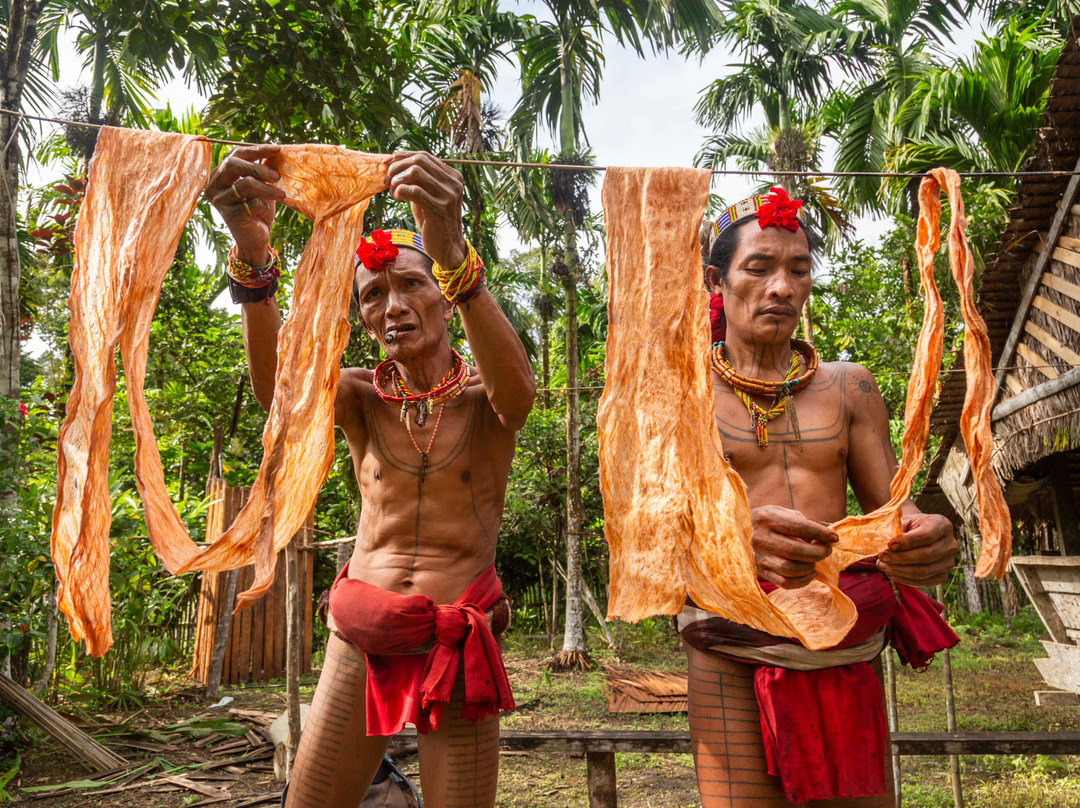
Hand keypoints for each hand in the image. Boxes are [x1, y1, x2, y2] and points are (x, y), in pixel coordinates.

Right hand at [204, 145, 285, 265]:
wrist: (255, 237)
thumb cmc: (258, 209)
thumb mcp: (260, 186)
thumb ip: (262, 169)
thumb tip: (274, 151)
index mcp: (220, 174)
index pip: (235, 154)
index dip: (256, 149)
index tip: (277, 149)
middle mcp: (214, 185)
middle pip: (233, 164)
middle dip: (259, 167)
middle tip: (277, 176)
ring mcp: (219, 201)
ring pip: (245, 184)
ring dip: (268, 188)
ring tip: (281, 194)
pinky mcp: (229, 216)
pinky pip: (251, 204)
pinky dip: (264, 206)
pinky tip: (265, 211)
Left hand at [387, 151, 466, 269]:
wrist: (447, 248)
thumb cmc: (434, 221)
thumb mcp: (429, 196)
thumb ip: (419, 180)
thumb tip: (395, 163)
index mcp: (453, 176)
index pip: (424, 156)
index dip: (403, 157)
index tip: (388, 164)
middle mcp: (453, 183)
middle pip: (419, 160)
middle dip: (398, 167)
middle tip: (387, 180)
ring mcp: (448, 195)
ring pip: (415, 172)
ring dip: (398, 179)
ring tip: (393, 192)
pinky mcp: (439, 209)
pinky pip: (413, 190)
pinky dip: (400, 191)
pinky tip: (397, 198)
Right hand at [751, 505, 836, 588]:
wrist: (737, 531)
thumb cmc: (768, 521)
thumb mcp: (780, 512)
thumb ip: (801, 522)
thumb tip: (826, 539)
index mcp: (767, 518)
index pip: (799, 527)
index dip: (820, 533)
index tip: (834, 537)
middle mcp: (760, 538)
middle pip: (796, 551)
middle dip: (818, 552)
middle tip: (827, 550)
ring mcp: (758, 556)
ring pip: (790, 569)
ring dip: (810, 567)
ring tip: (816, 561)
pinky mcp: (760, 571)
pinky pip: (784, 582)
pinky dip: (802, 581)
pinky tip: (809, 574)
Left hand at [877, 513, 957, 586]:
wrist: (917, 533)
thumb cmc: (908, 526)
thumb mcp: (904, 521)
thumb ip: (897, 531)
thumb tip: (888, 547)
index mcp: (942, 524)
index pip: (927, 535)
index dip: (907, 541)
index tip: (889, 544)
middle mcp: (951, 544)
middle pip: (926, 555)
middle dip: (900, 558)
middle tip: (882, 557)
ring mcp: (949, 562)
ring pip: (924, 571)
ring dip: (900, 570)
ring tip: (883, 566)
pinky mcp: (943, 576)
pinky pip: (924, 581)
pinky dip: (905, 579)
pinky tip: (891, 573)